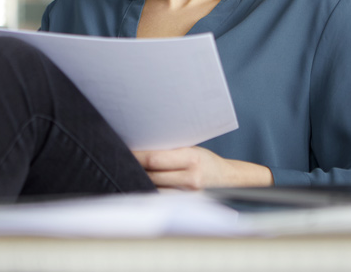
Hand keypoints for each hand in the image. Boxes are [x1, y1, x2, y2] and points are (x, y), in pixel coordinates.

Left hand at [132, 147, 273, 190]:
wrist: (228, 180)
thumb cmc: (206, 161)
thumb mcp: (192, 149)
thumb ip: (171, 150)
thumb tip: (141, 147)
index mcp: (191, 158)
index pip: (155, 158)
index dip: (136, 155)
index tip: (124, 150)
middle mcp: (190, 178)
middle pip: (151, 174)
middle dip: (135, 167)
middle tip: (121, 160)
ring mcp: (188, 194)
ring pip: (153, 188)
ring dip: (140, 180)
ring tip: (129, 172)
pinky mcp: (185, 204)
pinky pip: (161, 197)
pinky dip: (150, 191)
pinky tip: (142, 184)